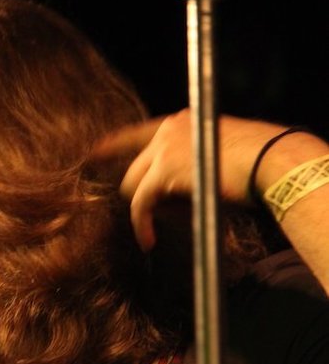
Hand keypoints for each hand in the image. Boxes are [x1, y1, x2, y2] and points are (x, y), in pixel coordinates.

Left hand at [93, 110, 282, 249]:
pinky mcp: (163, 171)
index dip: (114, 145)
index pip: (137, 133)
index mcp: (182, 122)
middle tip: (157, 217)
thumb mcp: (213, 159)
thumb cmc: (254, 163)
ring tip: (169, 226)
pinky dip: (141, 225)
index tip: (93, 154)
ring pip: (132, 187)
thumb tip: (167, 199)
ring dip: (146, 211)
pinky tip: (149, 241)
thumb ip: (187, 169)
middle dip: (142, 195)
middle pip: (133, 168)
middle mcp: (168, 130)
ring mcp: (163, 148)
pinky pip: (140, 204)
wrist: (270, 161)